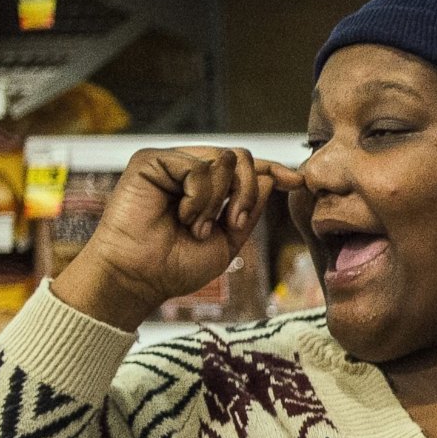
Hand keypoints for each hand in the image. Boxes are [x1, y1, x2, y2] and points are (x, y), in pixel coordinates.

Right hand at [51, 147, 301, 331]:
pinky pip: (198, 167)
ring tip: (197, 227)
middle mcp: (187, 170)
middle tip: (231, 222)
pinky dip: (200, 197)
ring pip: (224, 160)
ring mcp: (169, 163)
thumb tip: (271, 178)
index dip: (273, 170)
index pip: (245, 168)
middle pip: (241, 158)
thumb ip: (247, 210)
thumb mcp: (226, 242)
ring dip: (219, 200)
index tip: (297, 181)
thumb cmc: (174, 266)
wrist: (139, 279)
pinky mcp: (151, 160)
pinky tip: (184, 217)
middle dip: (247, 192)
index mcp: (205, 188)